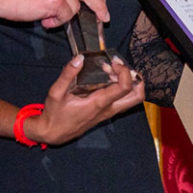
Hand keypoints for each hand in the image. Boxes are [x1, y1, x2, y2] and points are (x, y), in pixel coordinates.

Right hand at [22, 55, 143, 145]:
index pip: (125, 87)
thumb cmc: (55, 115)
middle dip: (135, 78)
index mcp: (99, 103)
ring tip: (114, 71)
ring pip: (132, 99)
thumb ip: (67, 74)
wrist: (54, 134)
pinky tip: (107, 78)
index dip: (124, 71)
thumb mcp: (56, 92)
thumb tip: (79, 59)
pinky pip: (123, 100)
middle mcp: (108, 109)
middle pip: (137, 96)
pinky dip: (122, 87)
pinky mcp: (106, 113)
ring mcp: (109, 112)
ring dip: (130, 83)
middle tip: (120, 67)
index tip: (113, 63)